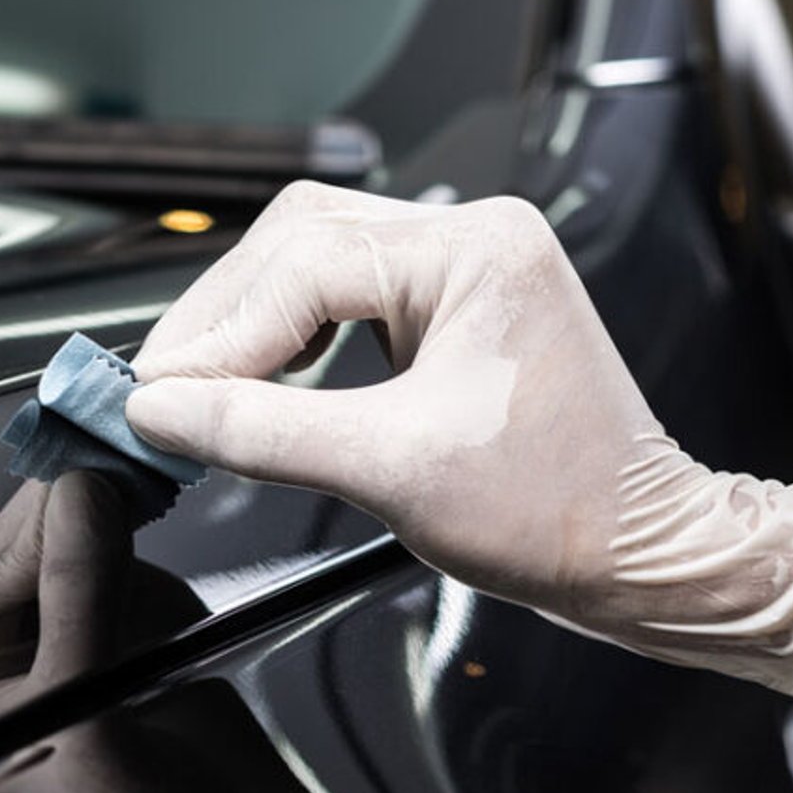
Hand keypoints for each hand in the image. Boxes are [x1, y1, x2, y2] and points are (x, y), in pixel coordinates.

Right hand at [126, 181, 792, 697]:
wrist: (637, 554)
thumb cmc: (555, 512)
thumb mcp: (389, 470)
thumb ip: (261, 431)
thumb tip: (162, 410)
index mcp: (474, 251)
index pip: (305, 265)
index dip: (218, 335)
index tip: (155, 394)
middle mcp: (472, 239)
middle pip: (300, 242)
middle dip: (222, 317)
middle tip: (159, 389)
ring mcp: (466, 270)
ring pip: (316, 262)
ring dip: (250, 323)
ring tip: (196, 386)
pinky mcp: (456, 309)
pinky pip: (348, 296)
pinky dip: (290, 335)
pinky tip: (258, 376)